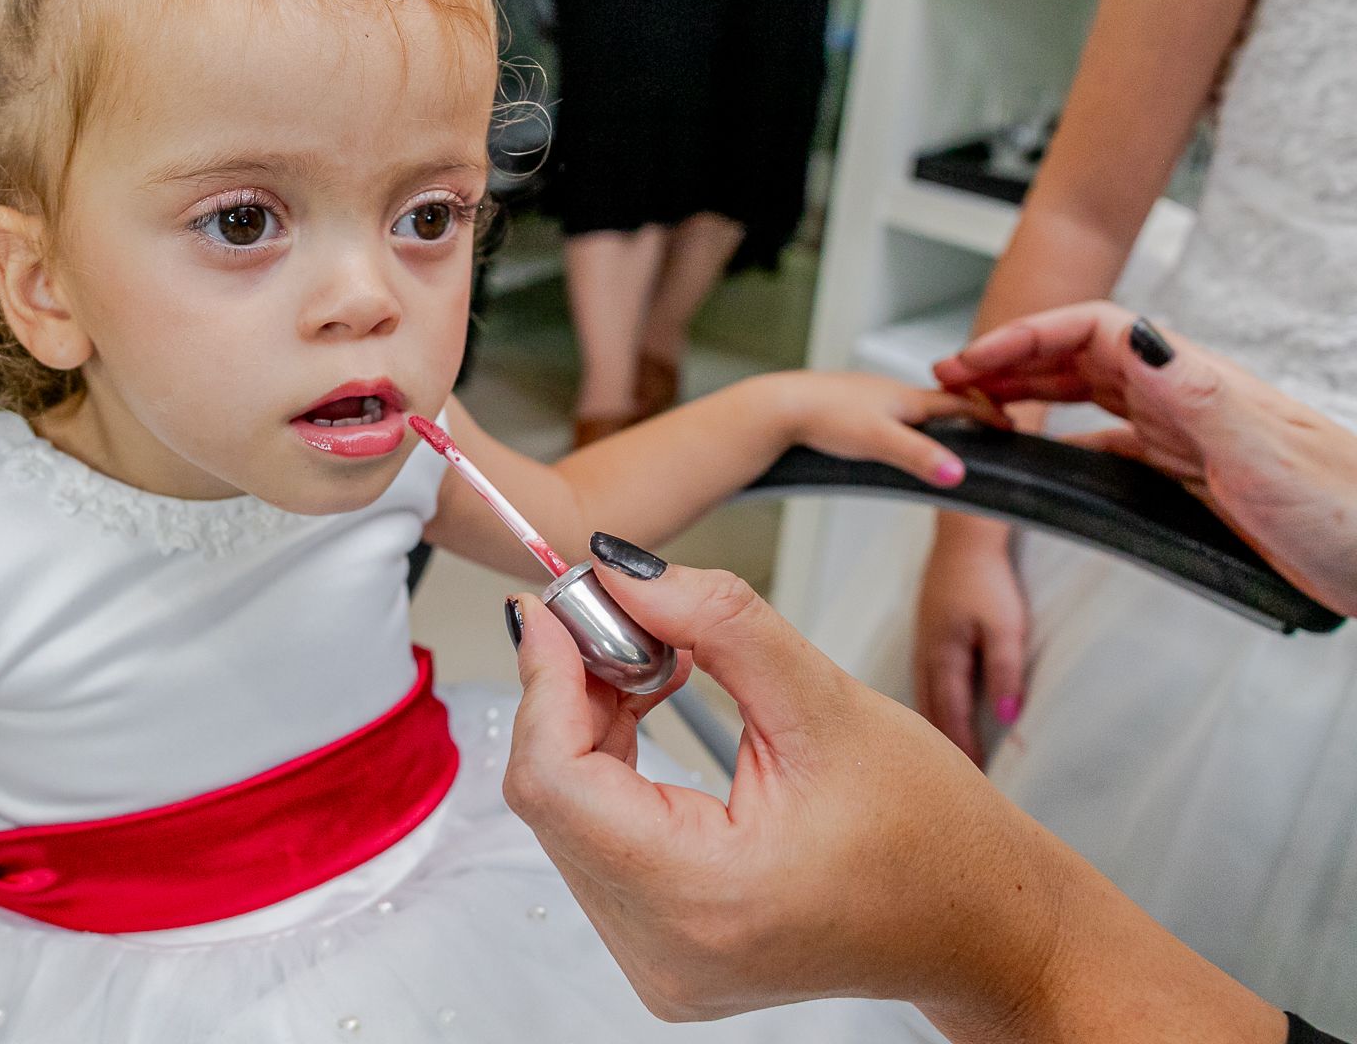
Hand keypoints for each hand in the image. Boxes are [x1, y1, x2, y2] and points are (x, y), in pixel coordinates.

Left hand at [503, 546, 1290, 1041]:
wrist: (983, 926)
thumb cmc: (934, 838)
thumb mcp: (826, 701)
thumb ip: (716, 622)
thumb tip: (623, 571)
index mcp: (703, 898)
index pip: (555, 780)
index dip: (547, 678)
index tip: (561, 603)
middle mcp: (662, 949)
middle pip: (551, 795)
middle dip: (569, 689)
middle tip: (613, 612)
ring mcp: (657, 959)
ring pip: (565, 814)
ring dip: (585, 721)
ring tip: (650, 658)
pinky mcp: (661, 948)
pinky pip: (594, 839)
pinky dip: (606, 763)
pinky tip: (645, 707)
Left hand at [771, 370, 989, 489]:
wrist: (777, 408)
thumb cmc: (825, 419)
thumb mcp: (879, 441)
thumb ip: (919, 457)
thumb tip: (959, 475)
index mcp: (905, 397)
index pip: (959, 402)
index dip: (986, 414)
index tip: (1009, 424)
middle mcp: (888, 391)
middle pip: (937, 401)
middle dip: (964, 412)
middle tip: (987, 425)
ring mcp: (866, 396)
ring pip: (909, 405)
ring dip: (932, 417)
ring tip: (947, 431)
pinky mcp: (845, 404)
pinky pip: (885, 411)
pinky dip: (903, 421)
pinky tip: (891, 433)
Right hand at [914, 523, 1027, 765]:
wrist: (962, 538)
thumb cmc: (985, 578)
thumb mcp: (1005, 626)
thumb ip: (1005, 673)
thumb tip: (1008, 719)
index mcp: (943, 659)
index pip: (952, 716)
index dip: (964, 748)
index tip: (975, 778)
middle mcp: (926, 656)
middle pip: (932, 712)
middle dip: (945, 745)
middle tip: (957, 778)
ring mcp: (922, 645)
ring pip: (925, 698)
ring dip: (936, 725)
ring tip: (947, 754)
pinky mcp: (926, 635)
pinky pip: (925, 681)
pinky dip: (932, 704)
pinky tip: (937, 710)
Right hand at [936, 301, 1356, 613]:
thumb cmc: (1344, 508)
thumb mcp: (1262, 452)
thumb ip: (1195, 393)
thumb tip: (1133, 334)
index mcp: (1194, 382)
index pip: (1096, 331)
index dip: (1029, 336)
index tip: (975, 359)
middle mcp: (1187, 398)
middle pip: (1082, 356)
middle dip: (1013, 358)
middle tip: (953, 379)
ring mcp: (1189, 435)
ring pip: (1092, 397)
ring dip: (1034, 392)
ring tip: (982, 405)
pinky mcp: (1193, 475)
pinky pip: (1113, 447)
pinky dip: (1067, 444)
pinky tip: (1048, 459)